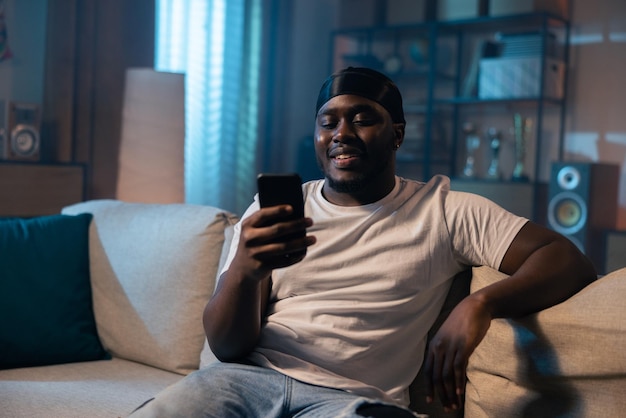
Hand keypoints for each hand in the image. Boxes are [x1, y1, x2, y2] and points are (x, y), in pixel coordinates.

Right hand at [231, 205, 315, 281]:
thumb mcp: (254, 231)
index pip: (263, 214)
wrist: (243, 268)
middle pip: (277, 230)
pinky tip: (303, 252)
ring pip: (284, 247)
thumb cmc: (255, 243)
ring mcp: (256, 253)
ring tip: (313, 239)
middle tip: (310, 221)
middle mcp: (249, 239)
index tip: (292, 208)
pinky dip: (296, 256)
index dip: (277, 210)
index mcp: (247, 225)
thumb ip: (267, 223)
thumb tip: (294, 217)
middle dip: (296, 225)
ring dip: (301, 242)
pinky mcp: (262, 266)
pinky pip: (284, 260)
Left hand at [423, 295, 491, 411]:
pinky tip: (460, 393)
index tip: (431, 400)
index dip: (429, 387)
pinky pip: (458, 369)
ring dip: (450, 393)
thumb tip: (447, 368)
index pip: (428, 371)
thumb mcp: (448, 336)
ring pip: (447, 376)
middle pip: (437, 377)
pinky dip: (458, 383)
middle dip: (441, 395)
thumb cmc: (463, 322)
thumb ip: (445, 351)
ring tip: (454, 405)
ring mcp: (451, 347)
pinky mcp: (463, 347)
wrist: (475, 307)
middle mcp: (439, 347)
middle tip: (446, 408)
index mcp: (434, 346)